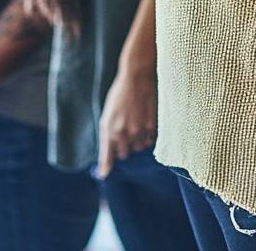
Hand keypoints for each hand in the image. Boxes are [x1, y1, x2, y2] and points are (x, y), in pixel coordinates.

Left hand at [98, 63, 156, 177]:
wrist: (136, 79)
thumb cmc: (119, 96)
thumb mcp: (108, 114)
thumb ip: (107, 135)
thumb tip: (110, 152)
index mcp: (110, 130)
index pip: (107, 157)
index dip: (105, 168)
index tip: (104, 176)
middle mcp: (123, 134)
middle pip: (124, 155)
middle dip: (124, 147)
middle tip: (125, 132)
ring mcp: (138, 132)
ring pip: (137, 149)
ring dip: (136, 142)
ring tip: (135, 124)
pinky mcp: (151, 128)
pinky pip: (148, 142)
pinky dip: (146, 137)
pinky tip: (144, 123)